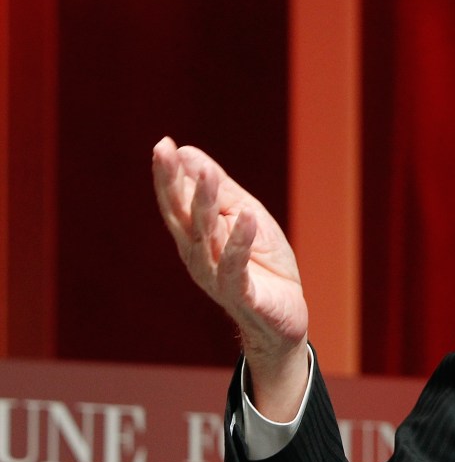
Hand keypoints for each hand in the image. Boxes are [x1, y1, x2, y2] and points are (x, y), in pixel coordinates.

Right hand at [153, 137, 309, 416]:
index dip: (167, 175)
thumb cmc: (262, 265)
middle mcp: (198, 257)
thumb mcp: (245, 217)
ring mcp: (217, 277)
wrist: (283, 317)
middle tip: (166, 152)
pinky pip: (236, 267)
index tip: (163, 144)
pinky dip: (239, 242)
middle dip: (174, 183)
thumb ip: (219, 190)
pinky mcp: (241, 295)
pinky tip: (245, 216)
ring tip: (209, 175)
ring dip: (206, 205)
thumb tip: (187, 153)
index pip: (176, 202)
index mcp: (196, 237)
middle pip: (183, 217)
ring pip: (207, 238)